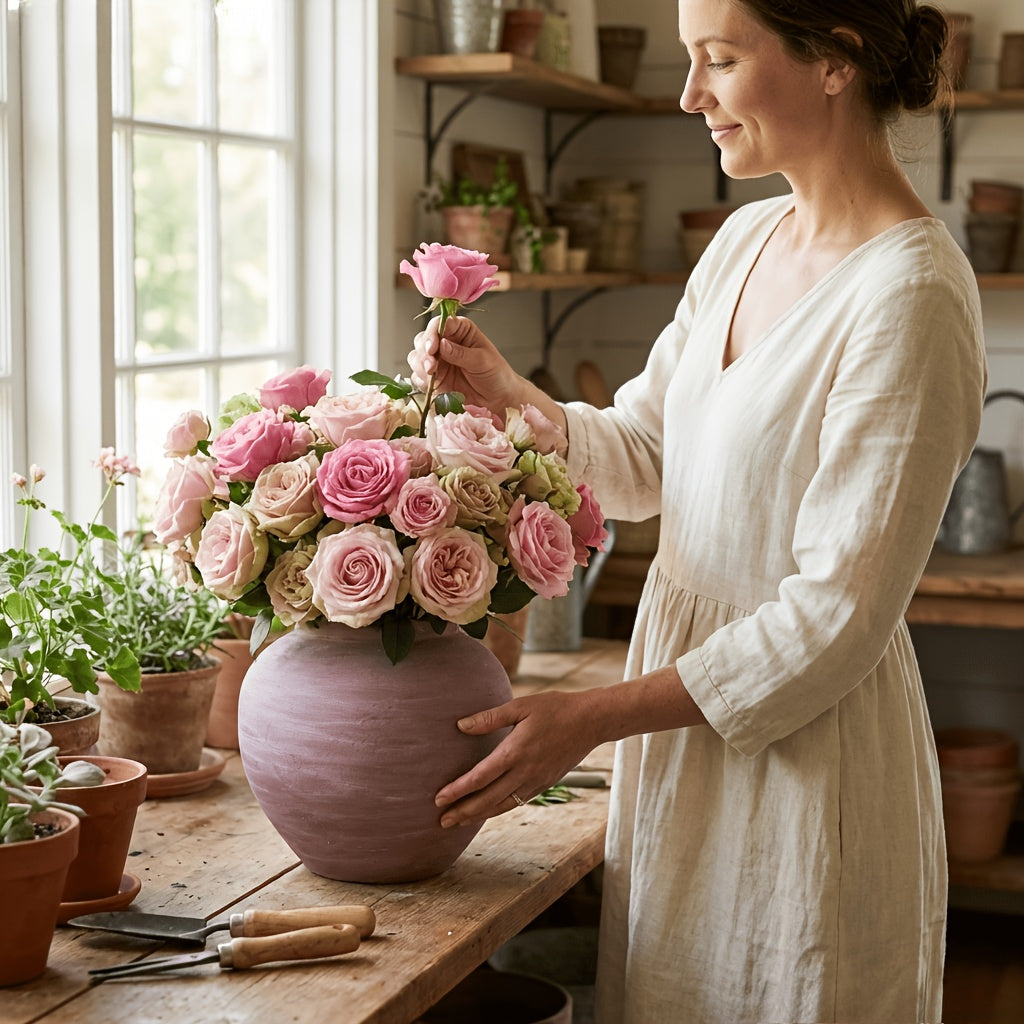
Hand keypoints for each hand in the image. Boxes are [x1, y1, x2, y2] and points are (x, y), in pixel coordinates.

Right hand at [409, 314, 522, 410]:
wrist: (498, 398)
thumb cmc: (496, 374)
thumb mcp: (482, 361)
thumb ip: (461, 353)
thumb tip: (443, 344)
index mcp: (461, 330)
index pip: (439, 324)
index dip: (432, 334)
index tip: (433, 347)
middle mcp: (446, 343)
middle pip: (423, 340)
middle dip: (423, 352)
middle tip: (431, 366)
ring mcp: (439, 361)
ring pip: (417, 357)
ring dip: (420, 365)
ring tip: (432, 374)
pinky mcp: (435, 378)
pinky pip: (418, 376)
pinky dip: (421, 380)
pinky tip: (431, 384)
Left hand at [434, 689, 602, 827]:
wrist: (591, 721)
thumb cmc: (555, 708)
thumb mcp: (521, 706)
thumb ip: (490, 718)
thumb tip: (460, 726)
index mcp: (515, 752)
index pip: (480, 777)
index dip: (458, 790)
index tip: (438, 798)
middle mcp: (525, 772)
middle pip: (488, 799)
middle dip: (463, 811)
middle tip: (441, 821)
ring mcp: (536, 781)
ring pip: (502, 805)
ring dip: (478, 815)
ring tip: (458, 822)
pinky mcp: (545, 783)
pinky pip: (517, 802)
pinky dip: (498, 809)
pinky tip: (487, 811)